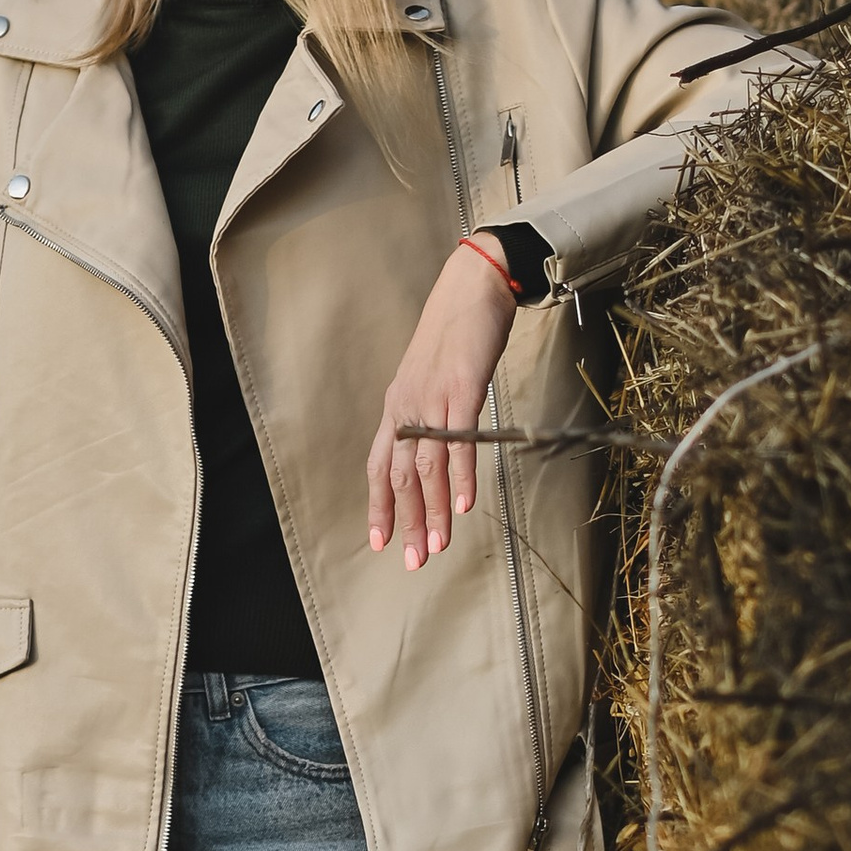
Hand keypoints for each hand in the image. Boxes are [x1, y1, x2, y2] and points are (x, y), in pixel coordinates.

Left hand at [366, 240, 519, 574]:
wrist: (471, 288)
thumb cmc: (455, 334)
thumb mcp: (432, 379)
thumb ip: (429, 414)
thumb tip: (436, 450)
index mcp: (397, 406)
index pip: (380, 465)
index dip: (379, 506)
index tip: (380, 542)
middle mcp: (407, 407)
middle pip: (402, 476)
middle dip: (406, 522)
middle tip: (412, 562)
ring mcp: (433, 400)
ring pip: (428, 467)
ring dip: (433, 511)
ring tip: (437, 547)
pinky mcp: (463, 390)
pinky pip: (458, 441)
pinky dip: (460, 476)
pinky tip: (463, 506)